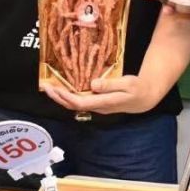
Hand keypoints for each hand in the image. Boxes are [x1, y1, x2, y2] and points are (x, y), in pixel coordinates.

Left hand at [41, 75, 158, 115]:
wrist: (144, 98)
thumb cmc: (137, 89)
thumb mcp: (127, 84)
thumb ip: (110, 85)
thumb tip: (93, 84)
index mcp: (104, 102)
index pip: (80, 102)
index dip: (65, 97)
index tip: (55, 88)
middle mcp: (98, 106)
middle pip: (73, 105)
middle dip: (58, 97)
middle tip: (45, 86)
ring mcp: (97, 105)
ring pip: (75, 104)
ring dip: (61, 97)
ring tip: (50, 87)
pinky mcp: (97, 102)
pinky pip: (80, 100)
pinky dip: (69, 95)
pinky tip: (64, 88)